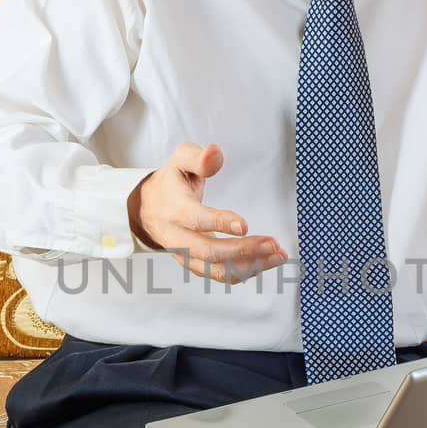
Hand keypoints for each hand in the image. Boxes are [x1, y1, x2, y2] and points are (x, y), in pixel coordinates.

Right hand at [127, 141, 285, 282]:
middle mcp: (177, 237)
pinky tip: (266, 261)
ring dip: (250, 266)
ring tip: (278, 255)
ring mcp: (185, 255)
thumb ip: (198, 157)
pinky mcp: (195, 264)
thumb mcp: (179, 160)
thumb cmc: (171, 182)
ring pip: (217, 270)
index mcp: (174, 209)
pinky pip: (220, 275)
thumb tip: (214, 152)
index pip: (196, 220)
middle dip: (244, 250)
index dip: (219, 223)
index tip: (244, 225)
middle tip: (272, 244)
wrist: (148, 209)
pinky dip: (245, 272)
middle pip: (209, 252)